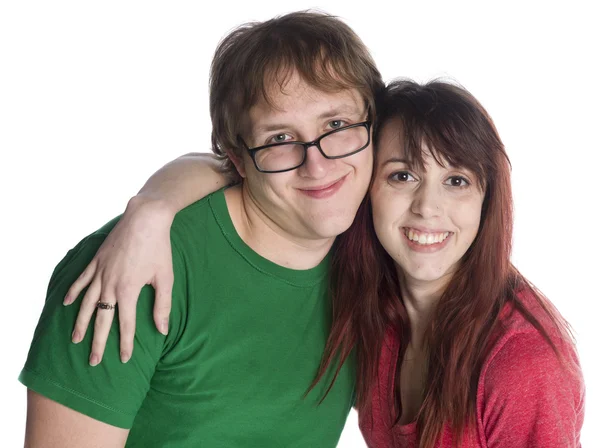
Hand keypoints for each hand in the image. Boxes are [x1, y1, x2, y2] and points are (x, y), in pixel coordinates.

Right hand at [63, 195, 175, 364]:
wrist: (145, 219)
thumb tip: (163, 330)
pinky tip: (66, 303)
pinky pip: (81, 280)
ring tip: (75, 339)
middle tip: (93, 361)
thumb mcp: (165, 278)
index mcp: (129, 290)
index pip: (125, 324)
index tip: (123, 359)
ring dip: (80, 322)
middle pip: (101, 319)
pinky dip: (73, 292)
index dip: (124, 343)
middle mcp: (110, 284)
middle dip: (98, 342)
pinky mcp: (96, 260)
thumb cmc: (159, 248)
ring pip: (86, 302)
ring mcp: (100, 272)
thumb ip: (162, 305)